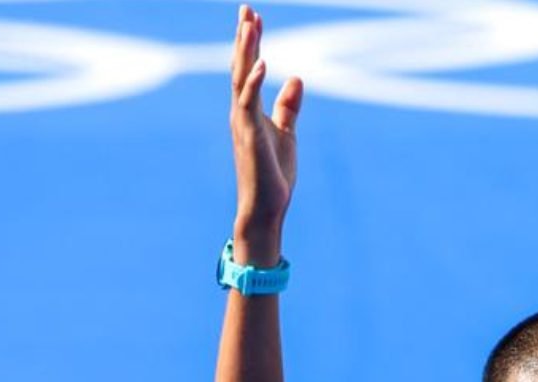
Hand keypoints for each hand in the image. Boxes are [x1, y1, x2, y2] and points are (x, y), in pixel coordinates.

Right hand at [230, 4, 302, 262]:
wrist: (267, 207)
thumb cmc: (274, 174)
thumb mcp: (287, 133)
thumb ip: (289, 106)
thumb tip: (297, 78)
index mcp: (248, 110)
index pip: (247, 67)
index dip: (250, 42)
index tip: (253, 16)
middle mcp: (240, 111)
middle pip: (240, 65)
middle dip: (244, 37)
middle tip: (247, 9)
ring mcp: (242, 122)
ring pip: (241, 77)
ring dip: (246, 50)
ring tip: (250, 24)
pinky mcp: (249, 135)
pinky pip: (248, 103)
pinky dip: (254, 81)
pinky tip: (261, 62)